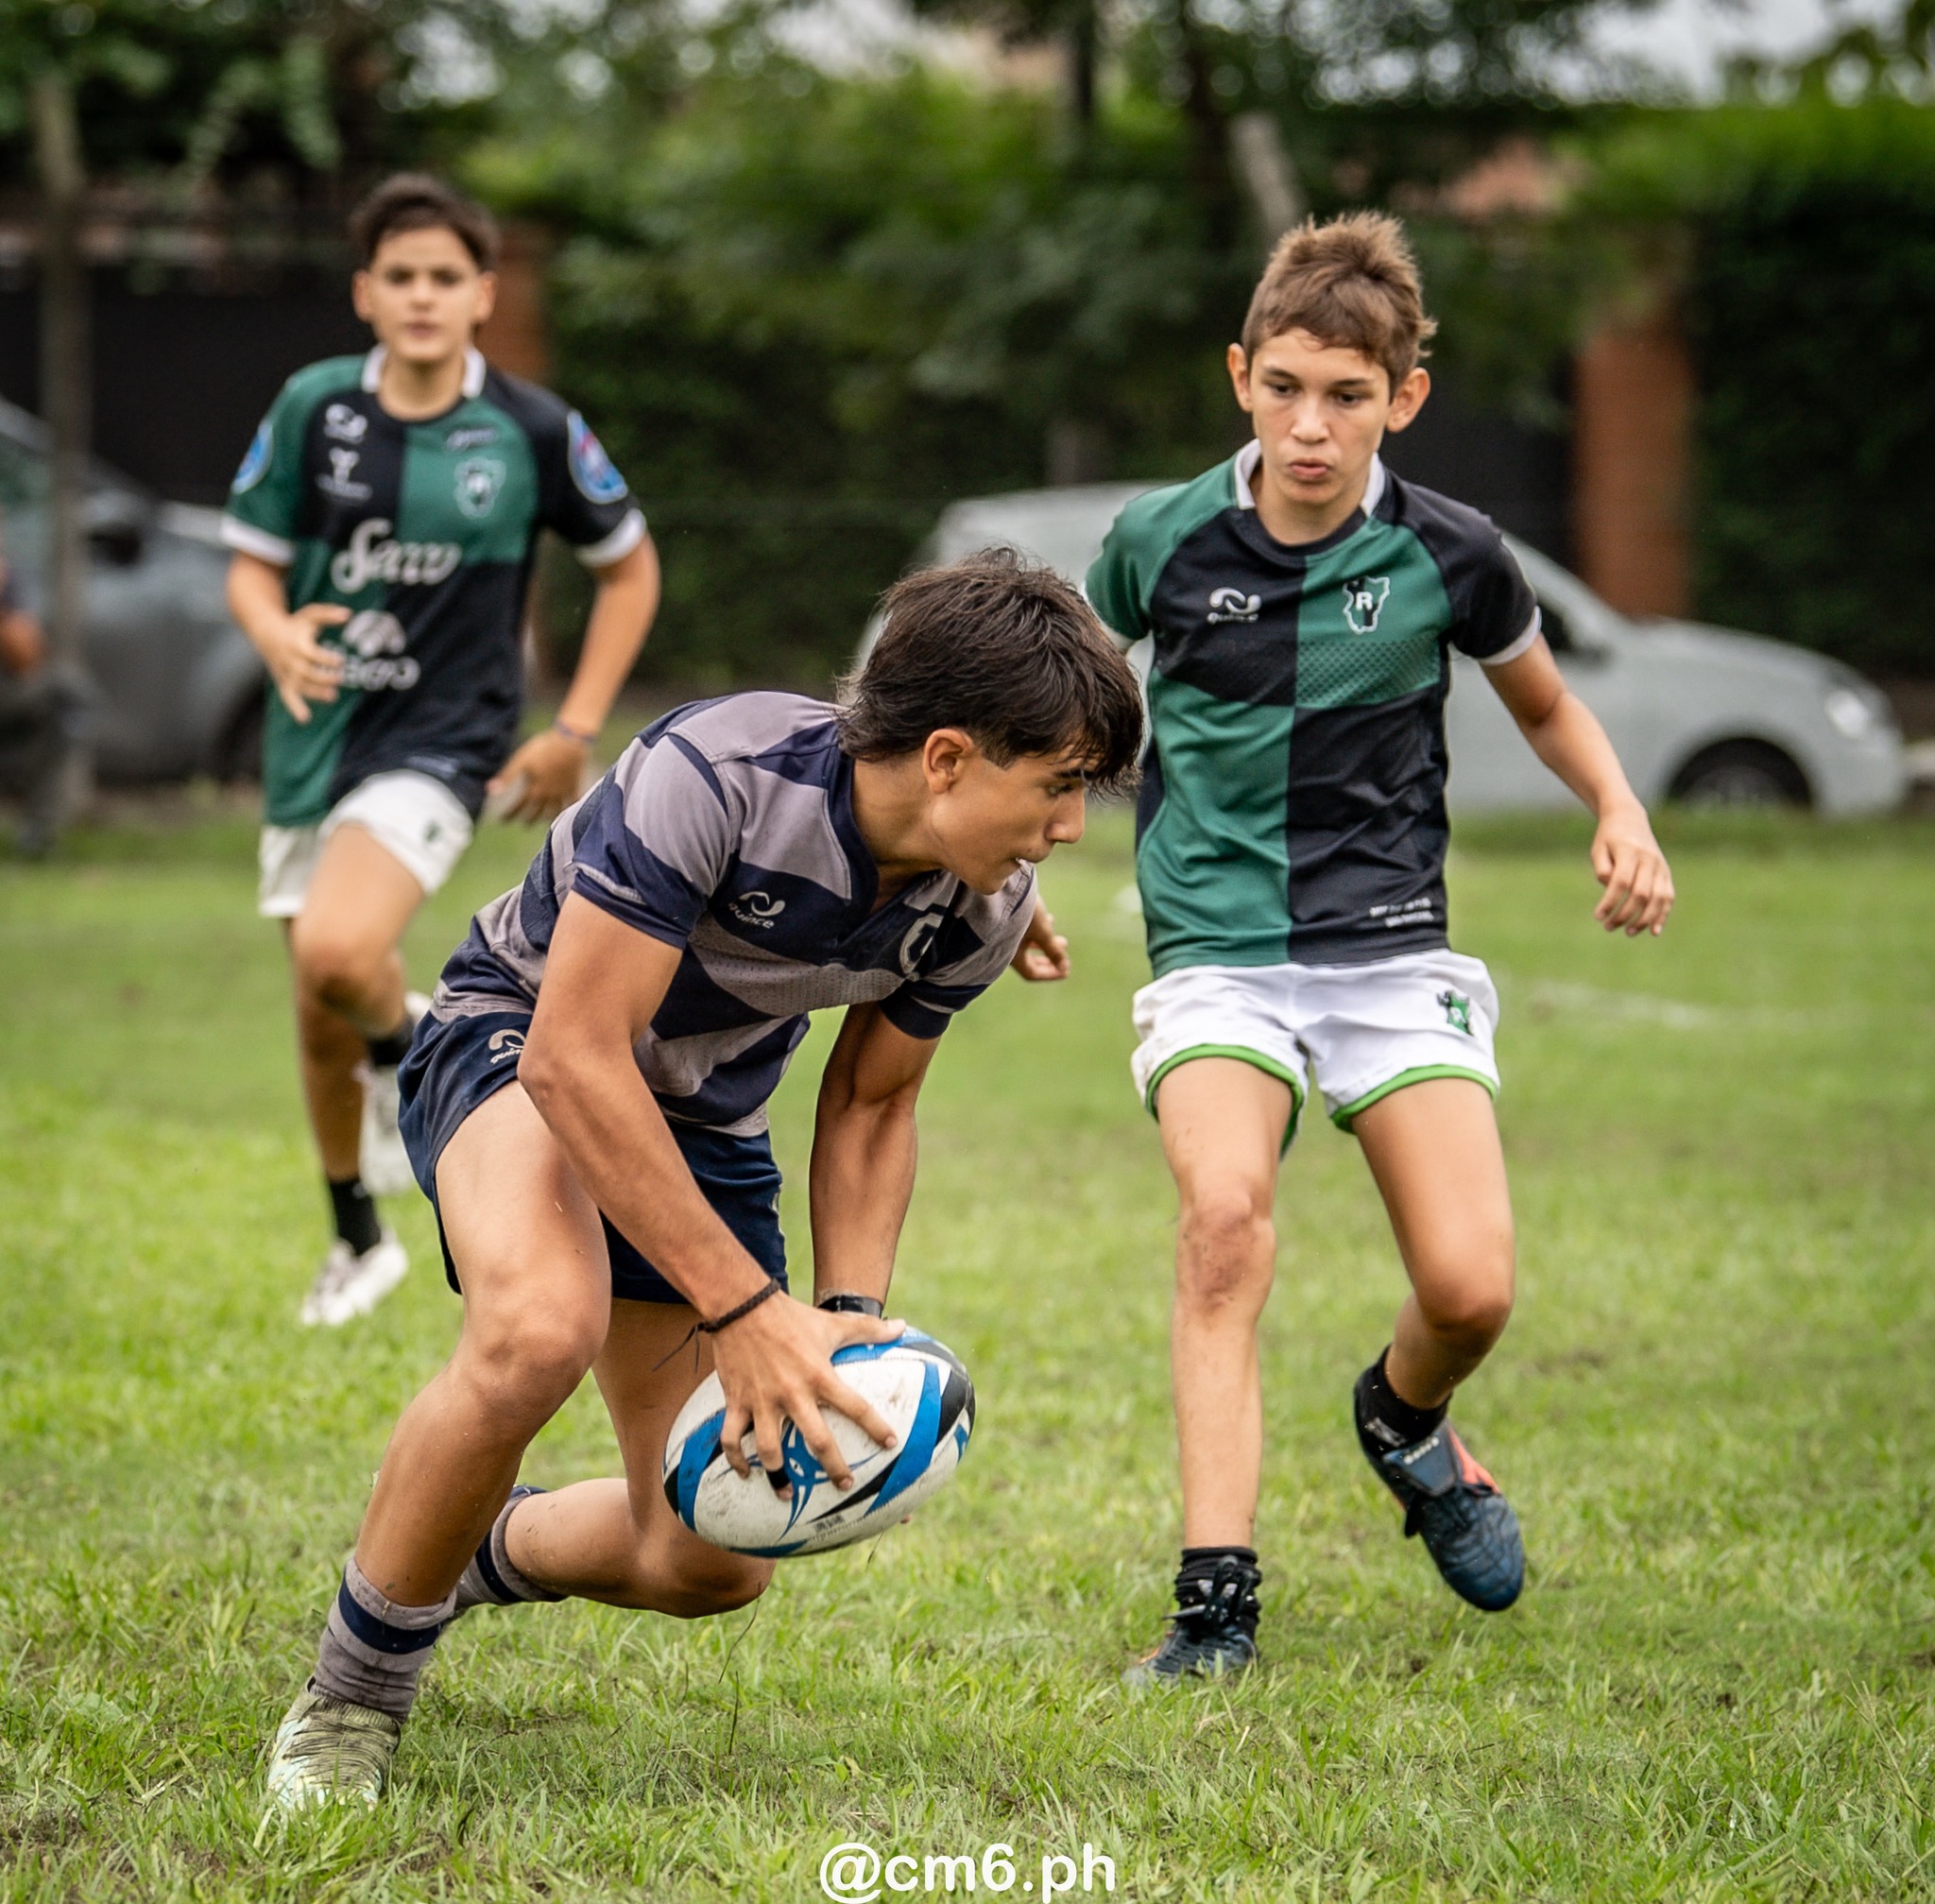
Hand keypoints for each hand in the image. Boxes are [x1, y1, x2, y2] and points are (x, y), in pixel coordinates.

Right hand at [258, 603, 347, 723]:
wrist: (266, 632)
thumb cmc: (294, 623)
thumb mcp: (310, 614)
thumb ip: (328, 614)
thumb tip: (348, 614)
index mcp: (296, 643)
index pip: (311, 653)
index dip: (325, 658)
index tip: (340, 660)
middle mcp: (290, 660)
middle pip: (306, 672)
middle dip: (322, 678)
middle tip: (340, 679)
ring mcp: (286, 672)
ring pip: (300, 686)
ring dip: (315, 693)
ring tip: (333, 697)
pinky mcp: (284, 681)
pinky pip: (287, 696)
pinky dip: (294, 707)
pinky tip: (305, 719)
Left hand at [488, 727, 589, 823]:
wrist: (569, 743)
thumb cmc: (543, 750)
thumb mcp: (521, 761)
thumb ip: (507, 777)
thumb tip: (490, 789)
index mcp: (533, 789)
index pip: (518, 805)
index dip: (509, 813)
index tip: (502, 820)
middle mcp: (547, 795)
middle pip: (536, 812)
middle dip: (529, 819)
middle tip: (524, 824)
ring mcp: (562, 792)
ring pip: (555, 810)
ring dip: (548, 817)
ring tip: (545, 819)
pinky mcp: (574, 786)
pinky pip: (573, 801)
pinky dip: (570, 807)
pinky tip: (570, 809)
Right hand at [710, 1293, 904, 1492]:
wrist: (741, 1305)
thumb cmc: (791, 1316)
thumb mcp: (832, 1323)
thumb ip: (868, 1329)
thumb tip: (902, 1325)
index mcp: (819, 1375)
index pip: (855, 1406)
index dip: (875, 1426)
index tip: (890, 1444)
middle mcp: (792, 1392)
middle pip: (817, 1439)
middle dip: (833, 1467)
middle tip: (845, 1485)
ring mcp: (762, 1400)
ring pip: (769, 1449)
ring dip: (778, 1475)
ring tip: (786, 1493)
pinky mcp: (736, 1401)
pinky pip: (731, 1438)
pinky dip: (735, 1459)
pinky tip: (743, 1472)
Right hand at [1009, 898, 1069, 981]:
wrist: (998, 883)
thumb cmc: (1021, 910)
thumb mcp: (1042, 930)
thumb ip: (1053, 950)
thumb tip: (1065, 969)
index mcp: (1011, 955)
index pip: (1032, 972)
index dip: (1050, 974)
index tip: (1067, 971)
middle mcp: (1006, 947)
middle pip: (1029, 961)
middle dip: (1049, 959)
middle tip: (1065, 958)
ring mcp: (1005, 933)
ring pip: (1028, 944)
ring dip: (1046, 943)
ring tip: (1061, 939)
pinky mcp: (1006, 919)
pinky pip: (1024, 931)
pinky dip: (1039, 930)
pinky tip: (1049, 919)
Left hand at [1591, 802, 1674, 935]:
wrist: (1629, 819)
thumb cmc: (1608, 838)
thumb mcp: (1598, 849)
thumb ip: (1602, 869)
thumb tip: (1609, 889)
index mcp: (1629, 851)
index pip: (1621, 881)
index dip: (1610, 901)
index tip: (1598, 916)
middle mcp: (1649, 859)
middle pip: (1640, 893)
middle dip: (1625, 914)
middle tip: (1608, 927)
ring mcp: (1660, 867)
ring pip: (1658, 898)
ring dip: (1645, 919)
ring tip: (1629, 932)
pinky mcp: (1666, 873)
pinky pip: (1668, 897)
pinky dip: (1663, 915)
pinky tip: (1654, 931)